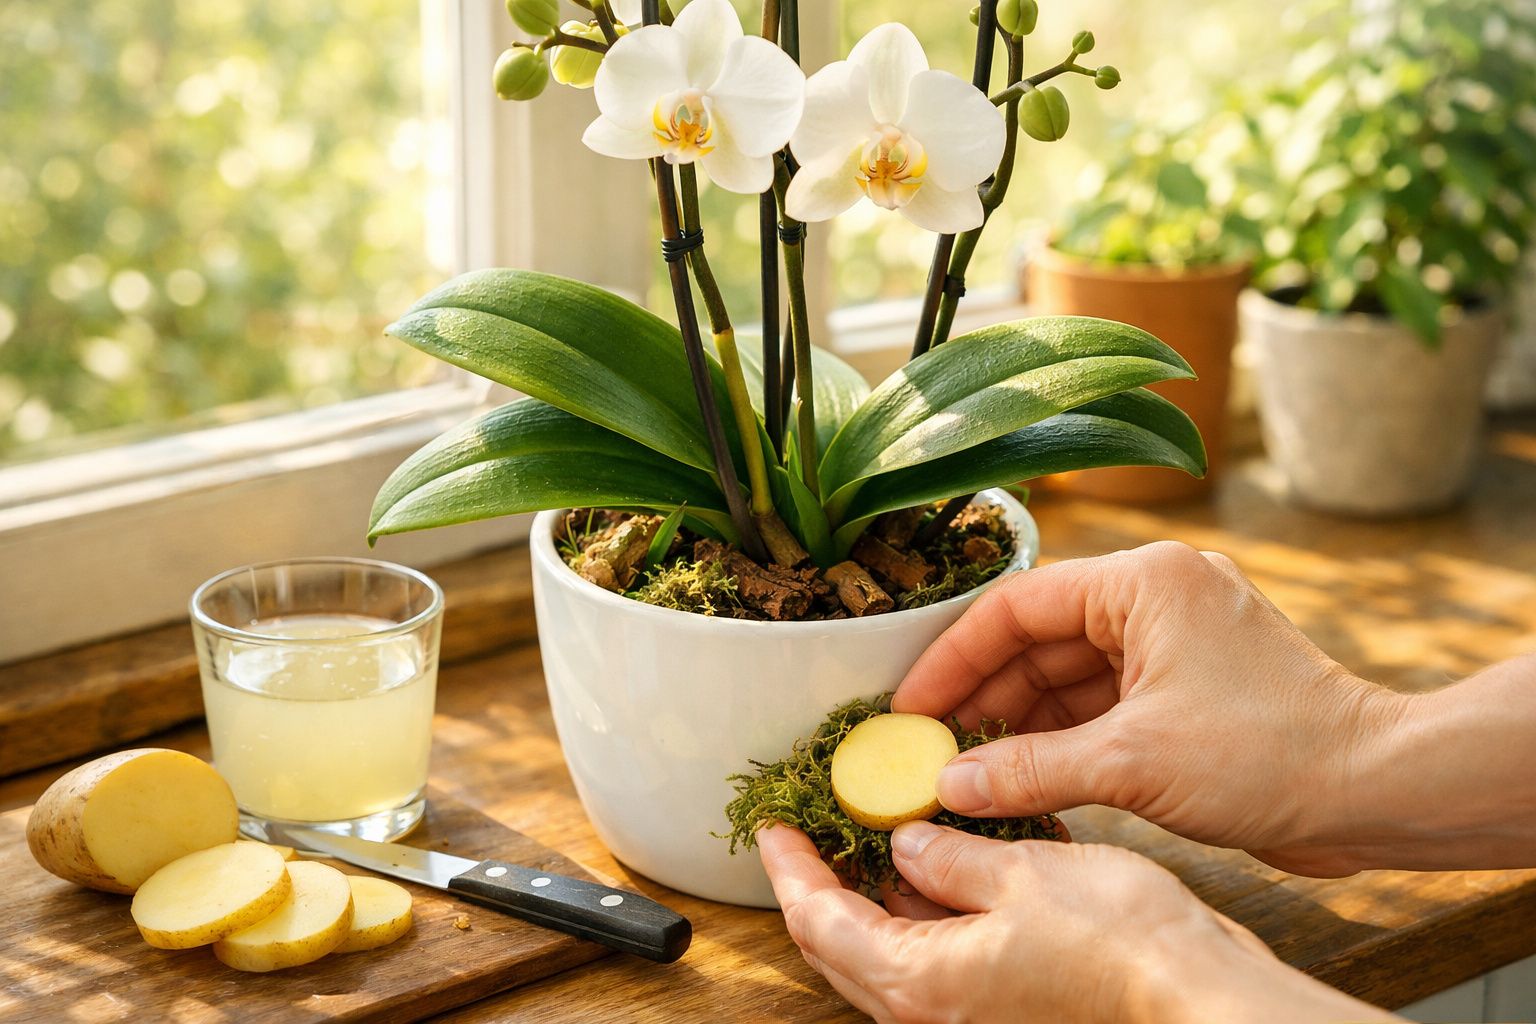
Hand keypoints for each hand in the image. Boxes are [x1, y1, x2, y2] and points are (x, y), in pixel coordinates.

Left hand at [758, 821, 1391, 1023]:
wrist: (1203, 1002)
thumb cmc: (1120, 948)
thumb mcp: (1020, 876)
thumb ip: (948, 857)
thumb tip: (907, 845)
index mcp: (918, 983)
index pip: (817, 921)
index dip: (789, 867)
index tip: (770, 825)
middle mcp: (935, 1011)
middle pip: (845, 944)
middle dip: (826, 881)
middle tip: (816, 825)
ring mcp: (974, 1012)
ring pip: (898, 948)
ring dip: (889, 888)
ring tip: (887, 823)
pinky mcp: (1010, 1003)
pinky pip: (949, 953)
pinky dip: (943, 905)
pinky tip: (961, 852)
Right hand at [895, 541, 1399, 876]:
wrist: (1379, 791)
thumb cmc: (1273, 753)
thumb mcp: (1132, 762)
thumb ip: (1030, 768)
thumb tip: (949, 787)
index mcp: (1144, 581)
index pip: (1018, 605)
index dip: (954, 657)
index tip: (910, 705)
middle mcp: (1155, 599)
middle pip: (1038, 641)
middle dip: (983, 697)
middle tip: (927, 747)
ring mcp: (1172, 647)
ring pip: (1067, 679)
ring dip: (1018, 724)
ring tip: (963, 772)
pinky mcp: (1186, 693)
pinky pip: (1100, 709)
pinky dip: (1060, 743)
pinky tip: (1017, 779)